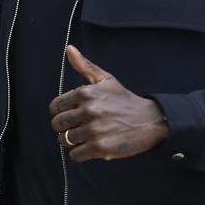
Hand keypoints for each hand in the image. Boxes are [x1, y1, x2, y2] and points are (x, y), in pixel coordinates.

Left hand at [48, 45, 168, 161]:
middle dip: (65, 128)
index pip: (55, 107)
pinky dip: (81, 153)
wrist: (149, 121)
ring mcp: (93, 130)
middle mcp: (88, 110)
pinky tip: (92, 146)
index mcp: (85, 92)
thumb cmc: (124, 100)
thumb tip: (69, 49)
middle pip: (57, 125)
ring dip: (73, 141)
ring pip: (64, 140)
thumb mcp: (106, 79)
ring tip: (88, 136)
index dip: (61, 112)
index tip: (73, 115)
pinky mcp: (99, 147)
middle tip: (80, 127)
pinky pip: (75, 155)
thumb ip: (84, 66)